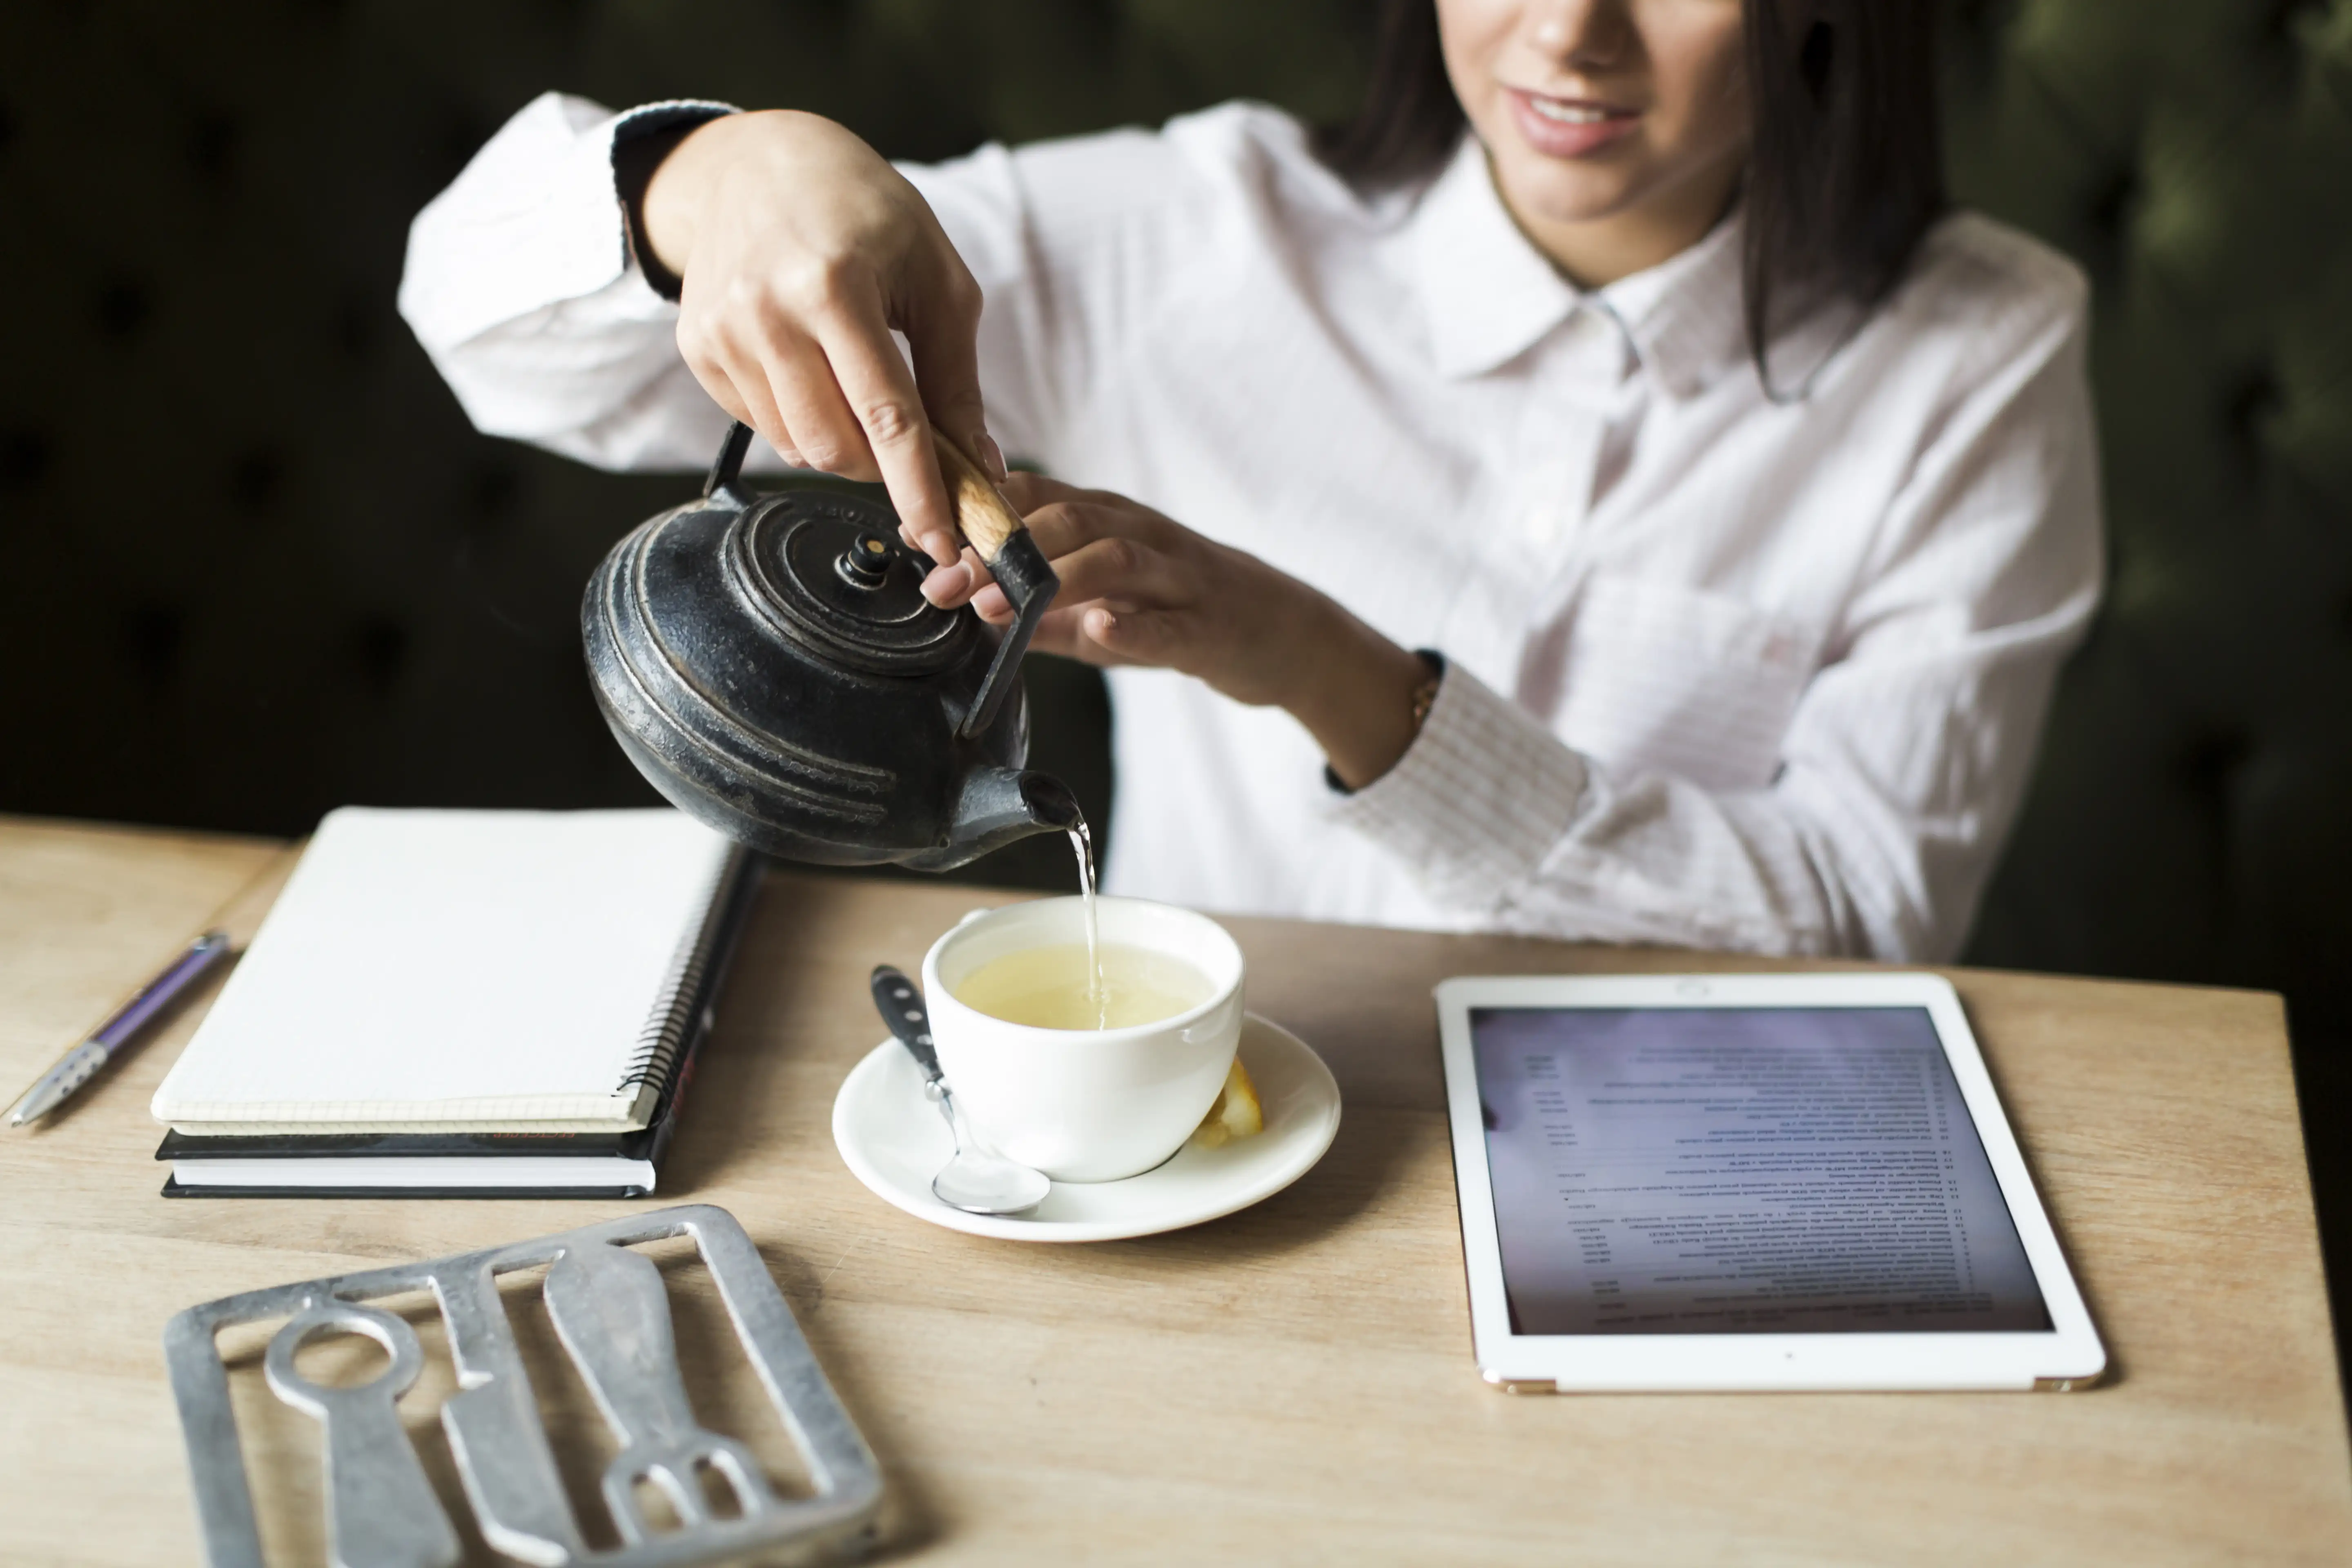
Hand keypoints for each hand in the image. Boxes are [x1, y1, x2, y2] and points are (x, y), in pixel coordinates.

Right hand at [640, 110, 998, 564]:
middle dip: (884, 468)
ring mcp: (722, 333)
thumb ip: (956, 378)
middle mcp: (767, 311)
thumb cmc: (867, 214)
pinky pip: (762, 426)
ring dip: (843, 446)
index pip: (886, 415)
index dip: (919, 489)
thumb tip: (980, 466)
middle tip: (911, 443)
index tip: (944, 540)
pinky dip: (801, 422)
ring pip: (797, 447)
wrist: (758, 164)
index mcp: (834, 285)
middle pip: (836, 448)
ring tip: (858, 389)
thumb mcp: (936, 279)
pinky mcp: (698, 348)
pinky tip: (811, 370)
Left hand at [940, 474, 1433, 788]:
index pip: (1032, 496)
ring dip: (1049, 580)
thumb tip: (969, 607)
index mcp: (1108, 519)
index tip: (914, 534)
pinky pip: (1169, 623)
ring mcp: (1177, 576)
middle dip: (994, 548)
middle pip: (1062, 519)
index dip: (970, 510)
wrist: (1281, 631)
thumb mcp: (1104, 605)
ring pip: (1111, 558)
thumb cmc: (1182, 610)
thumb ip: (1040, 608)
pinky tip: (1102, 630)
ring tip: (998, 607)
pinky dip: (1133, 627)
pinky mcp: (1209, 624)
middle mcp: (1139, 533)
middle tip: (942, 580)